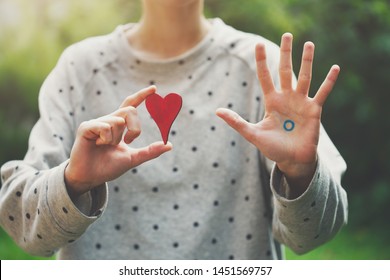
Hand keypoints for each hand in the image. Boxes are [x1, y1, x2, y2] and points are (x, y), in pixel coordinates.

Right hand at [65, 86, 171, 197]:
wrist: (90, 177)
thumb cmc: (108, 167)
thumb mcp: (133, 158)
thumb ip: (150, 151)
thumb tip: (169, 145)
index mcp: (119, 125)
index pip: (131, 105)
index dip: (142, 96)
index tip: (154, 89)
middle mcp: (109, 120)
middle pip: (130, 111)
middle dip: (135, 128)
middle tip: (129, 142)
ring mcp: (97, 123)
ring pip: (118, 121)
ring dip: (116, 139)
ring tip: (104, 146)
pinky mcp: (86, 127)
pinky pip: (105, 126)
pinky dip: (105, 139)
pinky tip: (97, 145)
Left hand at [217, 33, 339, 195]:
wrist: (292, 160)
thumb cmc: (273, 148)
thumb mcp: (253, 134)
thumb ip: (236, 122)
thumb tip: (217, 111)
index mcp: (272, 101)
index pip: (265, 76)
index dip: (261, 61)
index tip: (257, 44)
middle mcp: (286, 98)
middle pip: (285, 71)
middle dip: (285, 53)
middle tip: (287, 34)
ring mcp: (301, 102)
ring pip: (304, 77)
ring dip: (307, 61)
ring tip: (309, 44)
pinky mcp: (314, 110)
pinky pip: (323, 92)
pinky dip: (329, 81)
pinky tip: (336, 68)